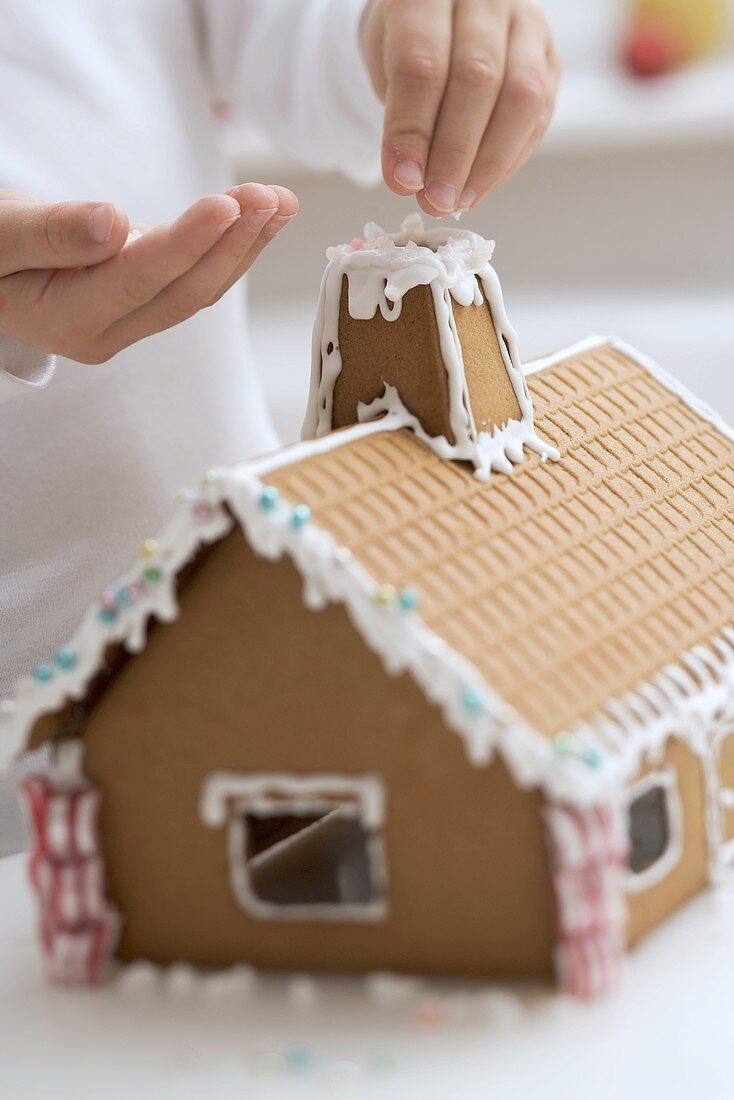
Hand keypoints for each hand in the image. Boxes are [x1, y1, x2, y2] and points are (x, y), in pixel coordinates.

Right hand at [0, 184, 297, 363]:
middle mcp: (103, 332)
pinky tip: (259, 217)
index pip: (136, 280)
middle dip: (232, 244)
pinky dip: (228, 247)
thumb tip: (113, 223)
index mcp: (64, 318)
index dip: (184, 244)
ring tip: (281, 202)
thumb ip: (49, 233)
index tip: (226, 204)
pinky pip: (191, 280)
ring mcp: (125, 324)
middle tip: (271, 197)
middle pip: (181, 293)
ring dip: (243, 246)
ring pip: (195, 290)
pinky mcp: (139, 304)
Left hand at [360, 0, 560, 214]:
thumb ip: (398, 118)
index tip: (404, 181)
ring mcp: (526, 23)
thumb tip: (410, 181)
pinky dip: (509, 159)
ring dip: (489, 162)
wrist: (440, 24)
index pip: (423, 63)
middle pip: (477, 79)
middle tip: (436, 200)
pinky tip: (481, 184)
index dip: (413, 130)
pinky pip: (540, 114)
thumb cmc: (409, 45)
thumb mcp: (384, 69)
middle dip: (454, 153)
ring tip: (459, 199)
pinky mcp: (550, 56)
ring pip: (521, 96)